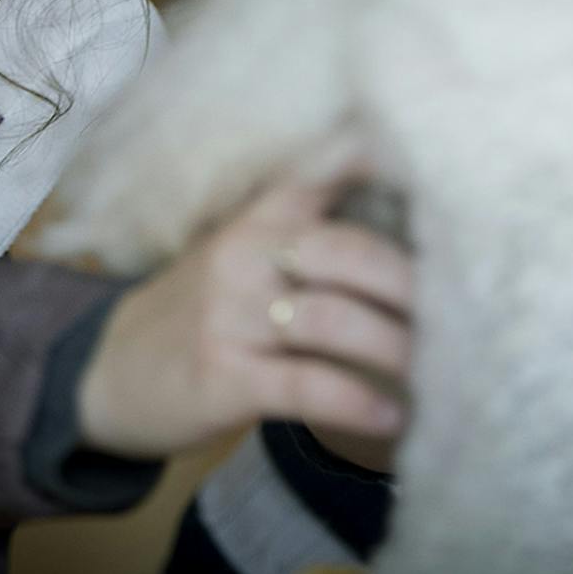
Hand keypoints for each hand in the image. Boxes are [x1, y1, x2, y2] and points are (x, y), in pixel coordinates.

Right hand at [75, 166, 414, 459]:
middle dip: (413, 280)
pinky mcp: (223, 378)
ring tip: (443, 371)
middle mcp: (243, 256)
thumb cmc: (198, 313)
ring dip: (396, 346)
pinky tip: (392, 416)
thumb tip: (410, 230)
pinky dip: (355, 400)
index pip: (319, 173)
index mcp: (255, 219)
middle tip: (469, 306)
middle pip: (344, 251)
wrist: (103, 373)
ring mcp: (231, 317)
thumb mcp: (238, 255)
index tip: (438, 157)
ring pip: (332, 319)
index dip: (374, 158)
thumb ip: (303, 236)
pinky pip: (304, 386)